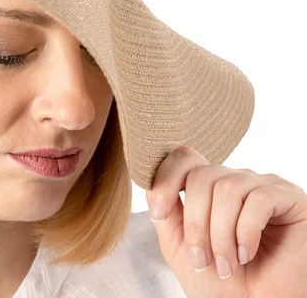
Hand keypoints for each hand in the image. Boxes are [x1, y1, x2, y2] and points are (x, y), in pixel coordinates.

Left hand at [145, 146, 306, 297]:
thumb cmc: (218, 282)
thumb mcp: (178, 244)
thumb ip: (165, 209)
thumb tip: (151, 179)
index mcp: (208, 188)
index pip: (184, 158)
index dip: (165, 180)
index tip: (158, 214)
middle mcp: (235, 180)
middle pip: (202, 175)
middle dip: (195, 222)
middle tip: (202, 259)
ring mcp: (263, 186)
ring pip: (227, 188)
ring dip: (220, 233)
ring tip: (227, 264)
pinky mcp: (289, 198)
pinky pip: (259, 200)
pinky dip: (246, 231)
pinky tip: (247, 255)